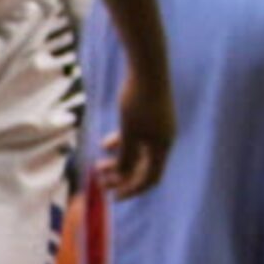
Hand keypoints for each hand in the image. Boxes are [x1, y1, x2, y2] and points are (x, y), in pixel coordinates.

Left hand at [98, 74, 174, 197]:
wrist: (148, 67)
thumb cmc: (137, 100)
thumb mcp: (128, 132)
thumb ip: (126, 156)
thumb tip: (122, 176)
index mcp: (163, 146)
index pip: (150, 178)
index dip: (132, 190)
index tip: (113, 196)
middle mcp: (164, 139)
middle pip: (143, 168)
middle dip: (121, 176)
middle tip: (100, 181)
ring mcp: (160, 127)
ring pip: (139, 153)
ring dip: (119, 161)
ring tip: (98, 165)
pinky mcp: (153, 115)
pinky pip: (138, 138)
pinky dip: (123, 144)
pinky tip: (106, 143)